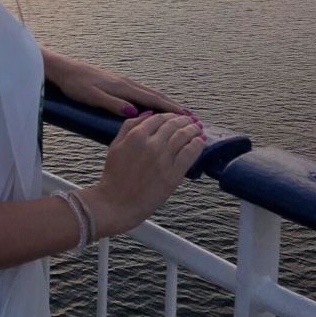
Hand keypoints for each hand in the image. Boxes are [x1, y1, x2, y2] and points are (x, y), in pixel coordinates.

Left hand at [53, 57, 185, 117]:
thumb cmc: (75, 85)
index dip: (170, 109)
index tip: (187, 118)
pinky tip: (153, 106)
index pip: (152, 100)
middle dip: (173, 106)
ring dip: (164, 103)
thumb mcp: (91, 97)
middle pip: (154, 95)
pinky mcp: (116, 84)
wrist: (63, 70)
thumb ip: (112, 104)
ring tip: (178, 113)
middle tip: (191, 117)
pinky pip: (141, 93)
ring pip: (148, 93)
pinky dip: (153, 99)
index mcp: (122, 87)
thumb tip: (134, 112)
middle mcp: (125, 83)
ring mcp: (121, 82)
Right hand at [82, 112, 204, 237]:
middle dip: (184, 120)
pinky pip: (189, 154)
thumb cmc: (115, 176)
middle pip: (173, 125)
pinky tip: (201, 141)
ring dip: (193, 129)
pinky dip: (197, 145)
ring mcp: (163, 160)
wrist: (117, 203)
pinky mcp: (173, 175)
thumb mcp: (116, 145)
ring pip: (183, 137)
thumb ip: (129, 126)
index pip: (158, 118)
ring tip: (198, 128)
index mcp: (136, 136)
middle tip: (190, 120)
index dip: (169, 115)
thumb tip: (148, 113)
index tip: (175, 116)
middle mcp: (151, 145)